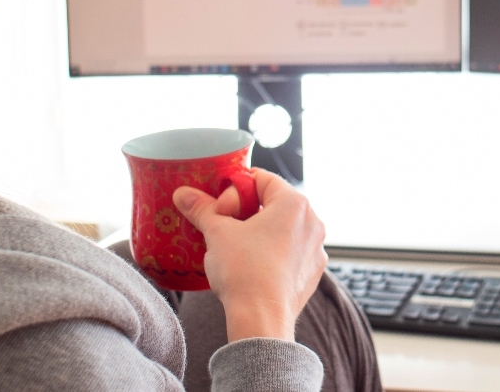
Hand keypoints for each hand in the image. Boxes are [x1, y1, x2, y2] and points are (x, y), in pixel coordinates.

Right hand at [173, 168, 326, 341]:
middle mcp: (312, 222)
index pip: (261, 179)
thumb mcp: (217, 233)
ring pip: (283, 228)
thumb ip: (202, 208)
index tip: (218, 206)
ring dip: (259, 232)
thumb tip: (183, 194)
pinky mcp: (312, 273)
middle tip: (222, 226)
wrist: (262, 319)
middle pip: (273, 203)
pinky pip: (290, 252)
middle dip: (245, 211)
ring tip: (235, 248)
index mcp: (294, 203)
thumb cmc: (244, 270)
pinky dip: (272, 252)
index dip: (235, 189)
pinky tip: (252, 266)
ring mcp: (315, 249)